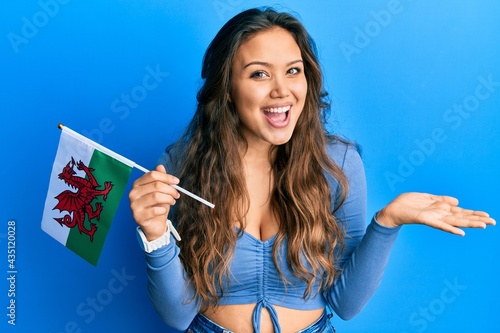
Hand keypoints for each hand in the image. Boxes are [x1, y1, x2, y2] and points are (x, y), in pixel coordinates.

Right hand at [128, 164, 179, 240]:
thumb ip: (160, 178)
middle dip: (170, 189)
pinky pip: (155, 210)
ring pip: (156, 196)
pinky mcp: (138, 216)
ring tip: (172, 202)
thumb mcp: (160, 191)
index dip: (166, 177)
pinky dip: (163, 209)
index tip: (176, 182)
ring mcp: (134, 205)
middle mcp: (133, 193)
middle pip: (156, 185)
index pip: (152, 175)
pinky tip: (164, 210)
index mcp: (137, 184)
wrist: (154, 224)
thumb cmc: (157, 205)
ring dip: (169, 199)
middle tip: (177, 194)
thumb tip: (160, 166)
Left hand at [376, 192, 495, 235]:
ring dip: (469, 223)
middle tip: (493, 222)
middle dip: (477, 219)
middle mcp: (440, 214)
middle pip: (462, 217)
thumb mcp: (428, 197)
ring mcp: (434, 218)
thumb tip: (457, 202)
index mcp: (441, 208)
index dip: (474, 213)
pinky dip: (451, 228)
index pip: (462, 212)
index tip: (488, 216)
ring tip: (483, 225)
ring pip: (455, 221)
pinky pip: (440, 225)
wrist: (393, 209)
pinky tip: (461, 232)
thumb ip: (442, 199)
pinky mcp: (426, 219)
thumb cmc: (409, 204)